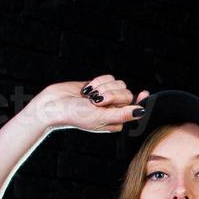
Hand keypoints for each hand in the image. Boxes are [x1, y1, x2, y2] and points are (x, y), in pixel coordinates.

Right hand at [25, 76, 148, 132]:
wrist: (53, 105)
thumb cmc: (76, 115)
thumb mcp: (101, 117)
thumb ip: (123, 115)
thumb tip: (141, 112)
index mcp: (117, 121)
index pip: (136, 109)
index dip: (141, 101)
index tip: (144, 92)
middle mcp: (114, 109)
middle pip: (127, 94)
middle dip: (112, 94)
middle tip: (97, 101)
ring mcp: (106, 97)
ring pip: (118, 84)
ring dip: (103, 87)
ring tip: (90, 96)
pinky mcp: (99, 86)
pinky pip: (108, 77)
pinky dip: (98, 81)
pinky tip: (87, 89)